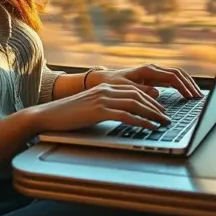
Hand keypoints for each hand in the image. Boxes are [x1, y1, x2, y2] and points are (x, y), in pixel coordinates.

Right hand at [27, 83, 171, 132]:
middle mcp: (106, 90)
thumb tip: (123, 115)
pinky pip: (126, 115)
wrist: (47, 116)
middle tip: (167, 117)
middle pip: (138, 96)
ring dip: (153, 114)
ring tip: (163, 123)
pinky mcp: (98, 111)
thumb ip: (107, 108)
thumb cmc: (68, 116)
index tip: (161, 109)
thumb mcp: (91, 109)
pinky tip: (149, 127)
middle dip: (156, 107)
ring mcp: (102, 99)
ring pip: (135, 104)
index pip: (134, 90)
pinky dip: (141, 121)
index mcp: (105, 87)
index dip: (150, 99)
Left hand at [87, 63, 202, 98]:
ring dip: (187, 84)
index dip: (183, 86)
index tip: (191, 96)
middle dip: (190, 85)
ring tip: (196, 96)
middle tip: (199, 97)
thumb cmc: (113, 84)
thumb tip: (157, 93)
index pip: (172, 76)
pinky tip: (186, 94)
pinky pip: (171, 80)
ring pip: (177, 75)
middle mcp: (153, 69)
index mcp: (147, 70)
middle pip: (178, 74)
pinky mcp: (153, 78)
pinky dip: (181, 85)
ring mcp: (154, 73)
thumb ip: (140, 90)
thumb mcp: (124, 88)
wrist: (103, 79)